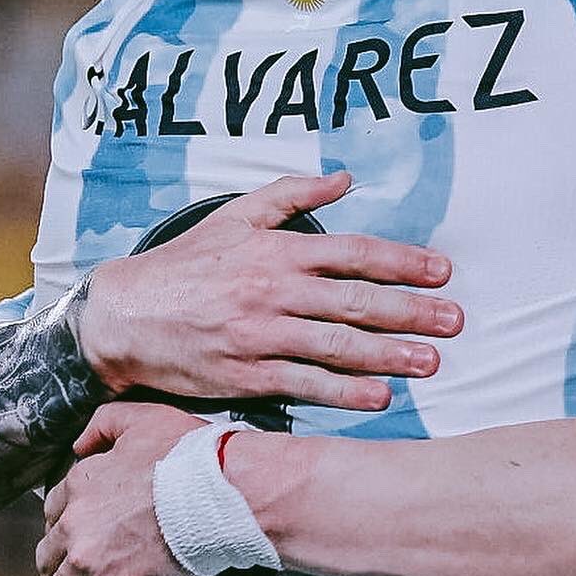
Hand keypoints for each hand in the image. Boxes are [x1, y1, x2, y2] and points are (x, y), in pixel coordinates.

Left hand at [37, 402, 201, 575]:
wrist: (219, 493)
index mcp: (79, 485)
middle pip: (50, 558)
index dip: (63, 526)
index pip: (54, 510)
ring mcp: (92, 563)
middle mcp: (75, 526)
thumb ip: (102, 425)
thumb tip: (78, 444)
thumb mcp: (141, 419)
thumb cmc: (187, 454)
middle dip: (56, 572)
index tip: (70, 539)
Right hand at [79, 171, 462, 409]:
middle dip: (411, 311)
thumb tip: (344, 178)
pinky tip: (379, 396)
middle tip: (453, 321)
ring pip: (337, 344)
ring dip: (389, 354)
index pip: (354, 253)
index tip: (441, 272)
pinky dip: (344, 392)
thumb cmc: (183, 266)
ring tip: (430, 361)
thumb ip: (291, 195)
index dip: (402, 262)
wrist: (121, 317)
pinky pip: (304, 383)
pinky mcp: (246, 375)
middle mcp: (273, 291)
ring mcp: (261, 335)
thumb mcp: (234, 216)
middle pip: (356, 301)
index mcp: (276, 250)